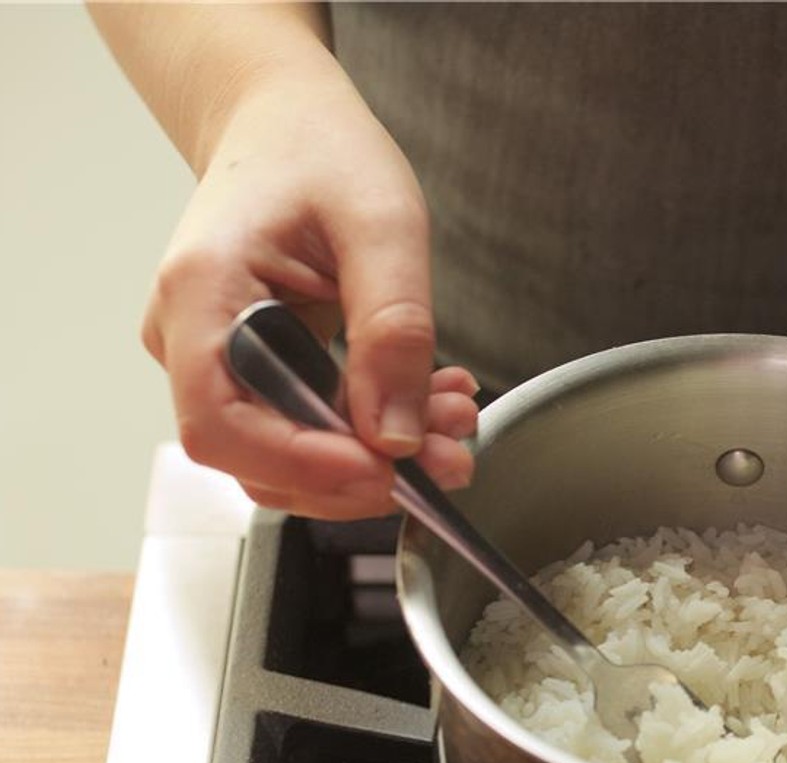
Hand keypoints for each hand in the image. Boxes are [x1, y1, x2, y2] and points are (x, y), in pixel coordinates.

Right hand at [143, 68, 476, 518]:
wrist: (287, 125)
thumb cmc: (320, 151)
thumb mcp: (383, 226)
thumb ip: (392, 330)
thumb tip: (397, 436)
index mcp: (202, 290)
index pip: (221, 422)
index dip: (300, 463)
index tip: (383, 470)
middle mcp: (190, 335)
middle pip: (255, 455)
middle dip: (359, 470)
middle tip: (450, 454)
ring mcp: (216, 359)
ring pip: (286, 453)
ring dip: (375, 457)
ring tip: (453, 422)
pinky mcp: (253, 371)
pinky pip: (306, 427)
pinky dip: (372, 431)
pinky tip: (430, 402)